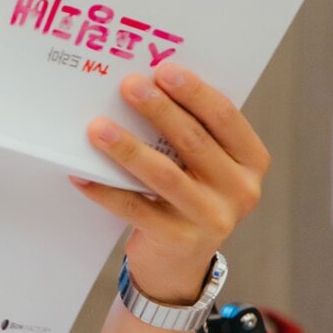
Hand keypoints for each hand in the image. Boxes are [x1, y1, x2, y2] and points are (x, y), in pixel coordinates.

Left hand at [70, 64, 268, 304]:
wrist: (180, 263)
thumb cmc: (189, 195)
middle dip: (159, 110)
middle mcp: (240, 190)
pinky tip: (81, 174)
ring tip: (97, 128)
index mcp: (252, 161)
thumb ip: (191, 132)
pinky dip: (105, 190)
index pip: (225, 118)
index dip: (194, 92)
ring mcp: (213, 218)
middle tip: (128, 85)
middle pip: (194, 141)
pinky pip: (136, 208)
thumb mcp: (204, 165)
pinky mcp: (179, 240)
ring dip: (127, 148)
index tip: (164, 69)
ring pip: (164, 175)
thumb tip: (145, 85)